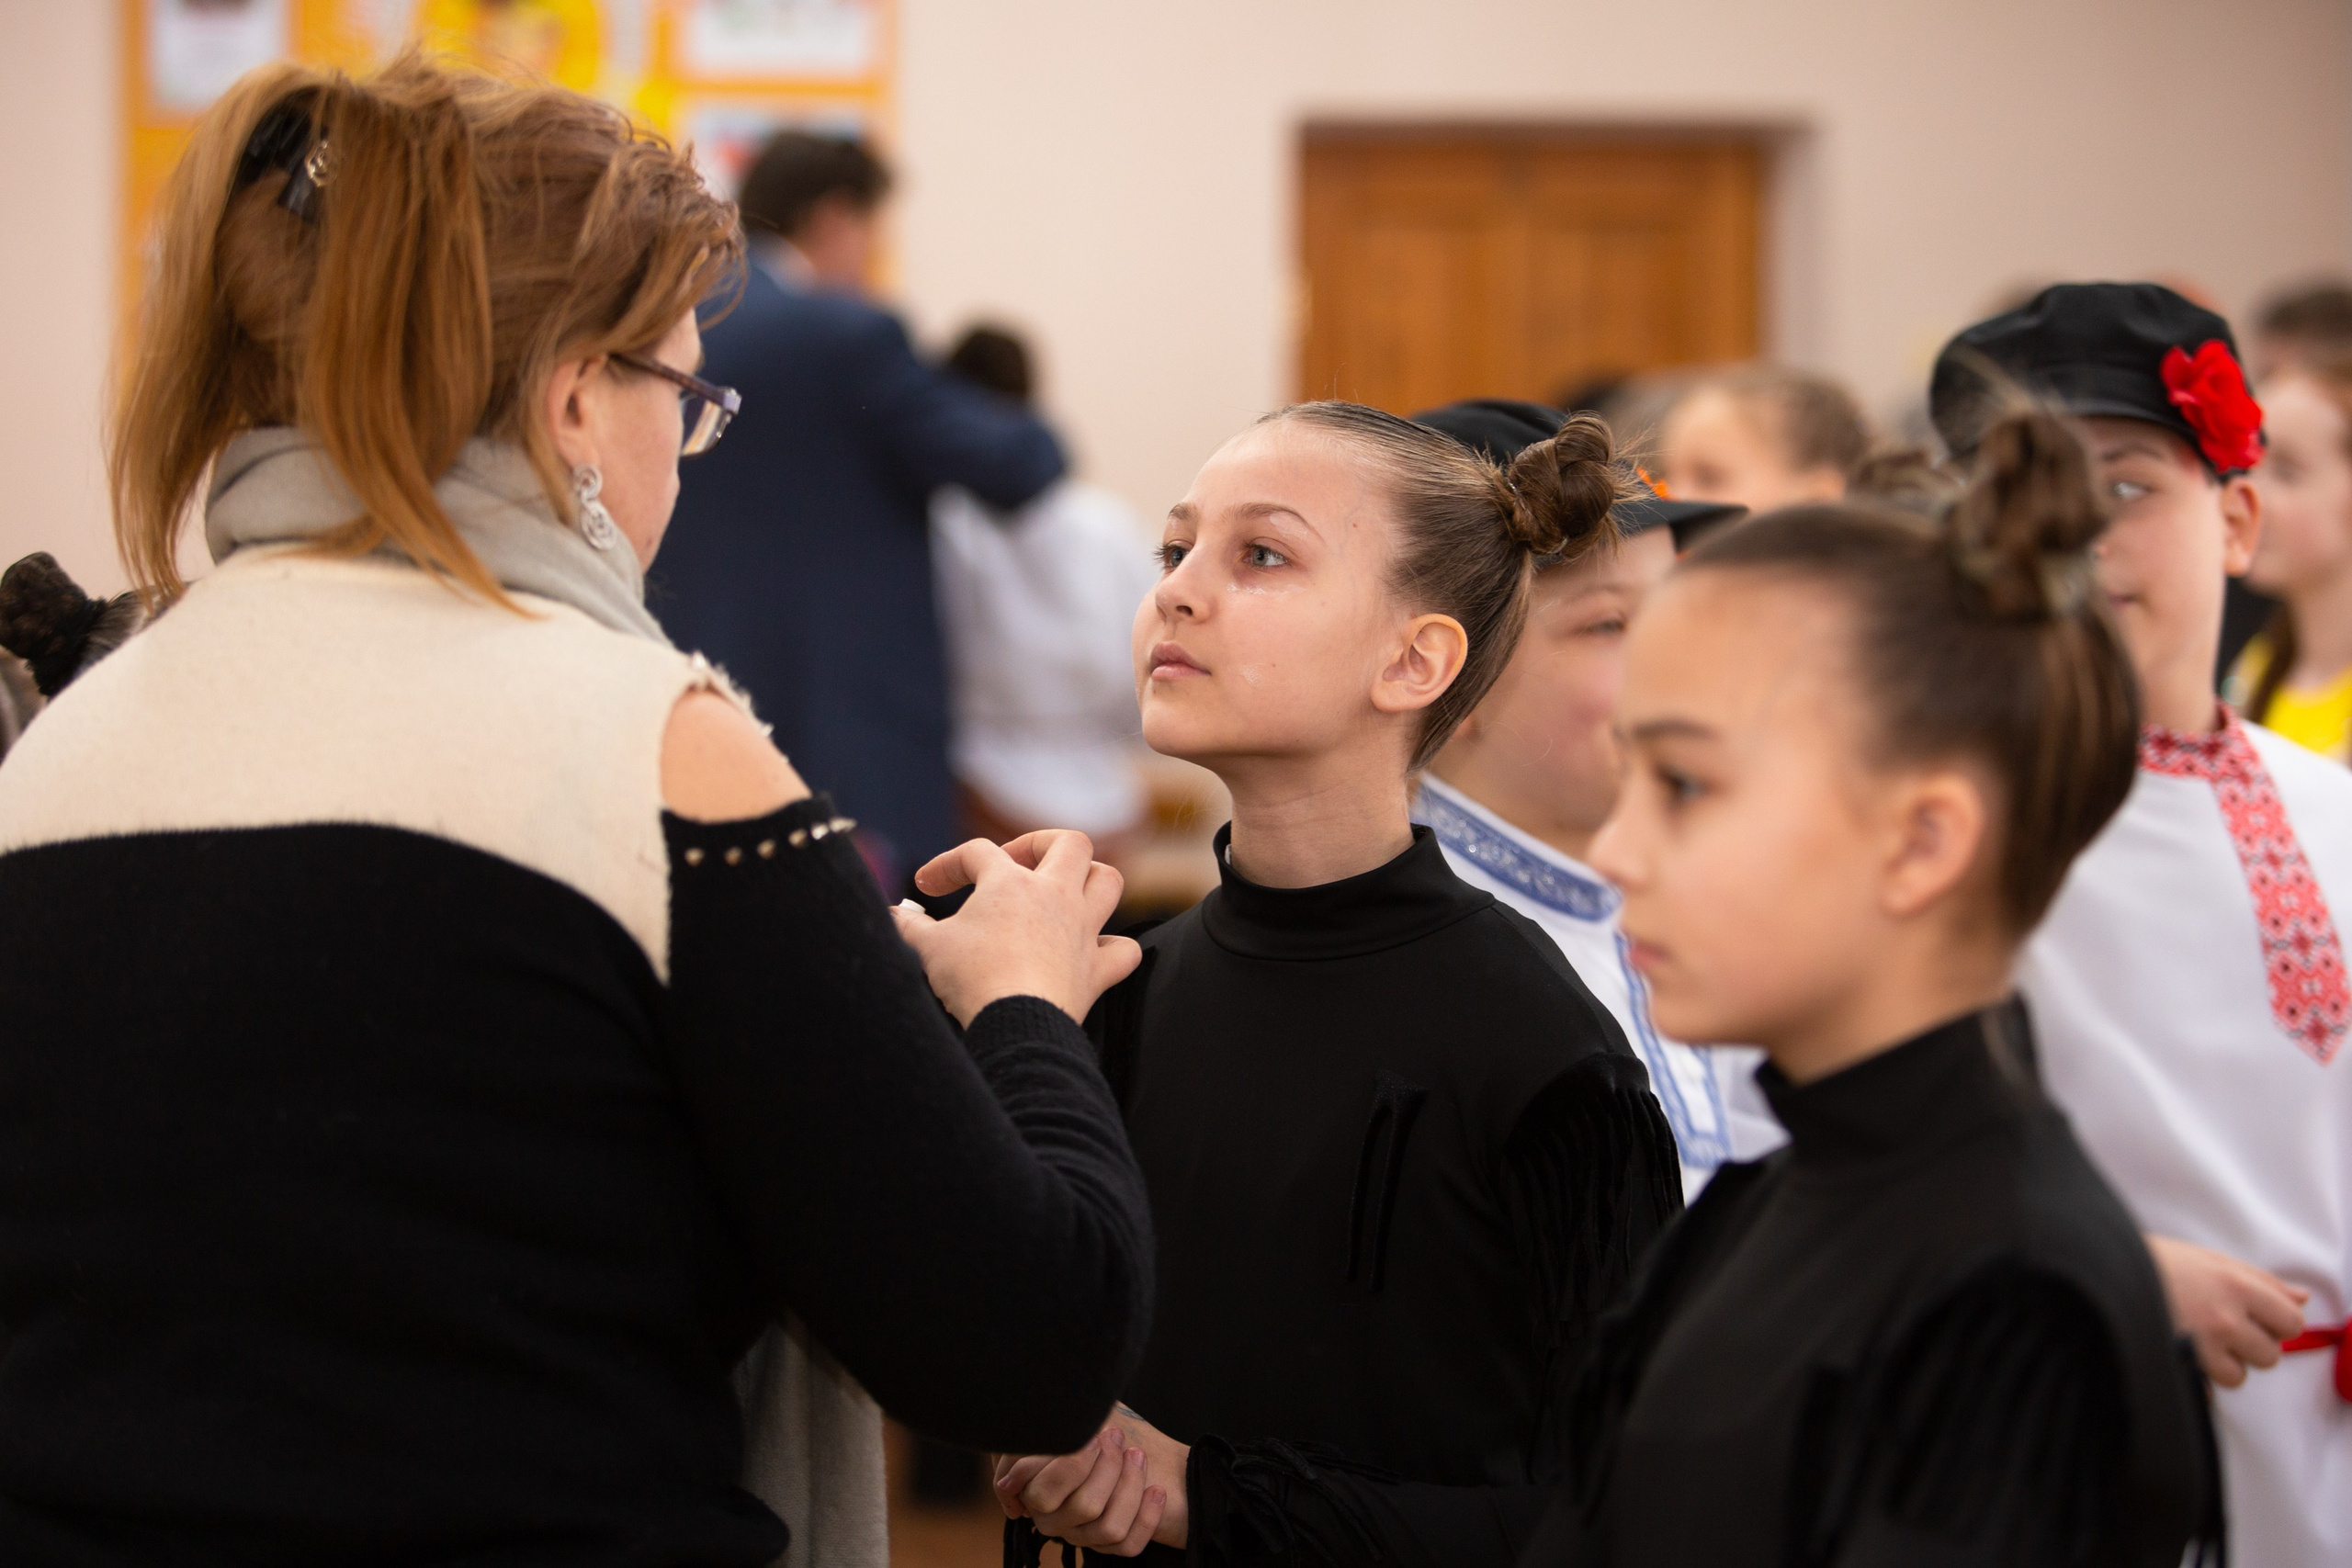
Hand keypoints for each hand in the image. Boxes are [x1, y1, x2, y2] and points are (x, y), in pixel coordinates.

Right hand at [890, 830, 1139, 1026]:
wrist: (1015, 1024)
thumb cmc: (972, 979)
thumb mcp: (927, 948)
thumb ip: (907, 926)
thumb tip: (891, 916)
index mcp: (1010, 883)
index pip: (977, 853)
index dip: (948, 865)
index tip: (925, 889)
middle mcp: (1055, 896)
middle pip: (1069, 843)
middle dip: (1042, 845)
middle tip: (1015, 865)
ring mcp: (1083, 930)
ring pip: (1109, 881)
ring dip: (1091, 879)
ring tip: (1066, 892)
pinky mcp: (1098, 969)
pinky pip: (1124, 950)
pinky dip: (1115, 948)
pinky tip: (1096, 951)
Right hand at [994, 1409, 1189, 1553]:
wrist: (1125, 1443)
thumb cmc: (1087, 1429)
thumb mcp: (1061, 1423)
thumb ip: (1041, 1436)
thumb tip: (1024, 1457)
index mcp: (1034, 1494)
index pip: (1044, 1494)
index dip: (1071, 1465)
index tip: (1093, 1435)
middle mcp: (1056, 1521)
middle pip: (1085, 1507)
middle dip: (1108, 1467)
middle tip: (1117, 1436)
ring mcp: (1084, 1536)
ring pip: (1110, 1528)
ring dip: (1131, 1486)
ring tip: (1138, 1455)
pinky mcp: (1113, 1544)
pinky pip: (1130, 1546)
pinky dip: (1147, 1517)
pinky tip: (1156, 1489)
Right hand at [2146, 1232, 2308, 1386]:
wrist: (2105, 1270)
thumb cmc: (2158, 1262)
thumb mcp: (2211, 1259)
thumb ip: (2262, 1280)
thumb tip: (2302, 1298)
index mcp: (2237, 1285)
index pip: (2291, 1321)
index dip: (2278, 1323)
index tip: (2260, 1319)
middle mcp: (2225, 1317)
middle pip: (2270, 1354)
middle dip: (2251, 1346)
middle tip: (2223, 1329)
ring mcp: (2202, 1344)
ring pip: (2239, 1375)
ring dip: (2224, 1364)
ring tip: (2199, 1342)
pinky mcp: (2180, 1364)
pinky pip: (2207, 1389)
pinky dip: (2199, 1379)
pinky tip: (2183, 1356)